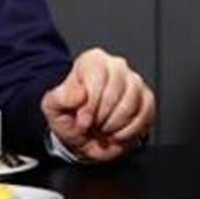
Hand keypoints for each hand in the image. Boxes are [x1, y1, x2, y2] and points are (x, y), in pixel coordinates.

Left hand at [40, 47, 154, 162]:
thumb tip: (80, 93)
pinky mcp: (146, 100)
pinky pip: (146, 113)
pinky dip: (131, 130)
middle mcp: (116, 66)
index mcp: (93, 61)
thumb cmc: (70, 118)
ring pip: (133, 102)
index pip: (98, 76)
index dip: (91, 103)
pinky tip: (117, 133)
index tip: (83, 119)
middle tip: (93, 125)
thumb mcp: (53, 107)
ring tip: (104, 128)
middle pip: (117, 89)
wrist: (82, 137)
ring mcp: (134, 82)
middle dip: (103, 115)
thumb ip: (61, 97)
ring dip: (116, 124)